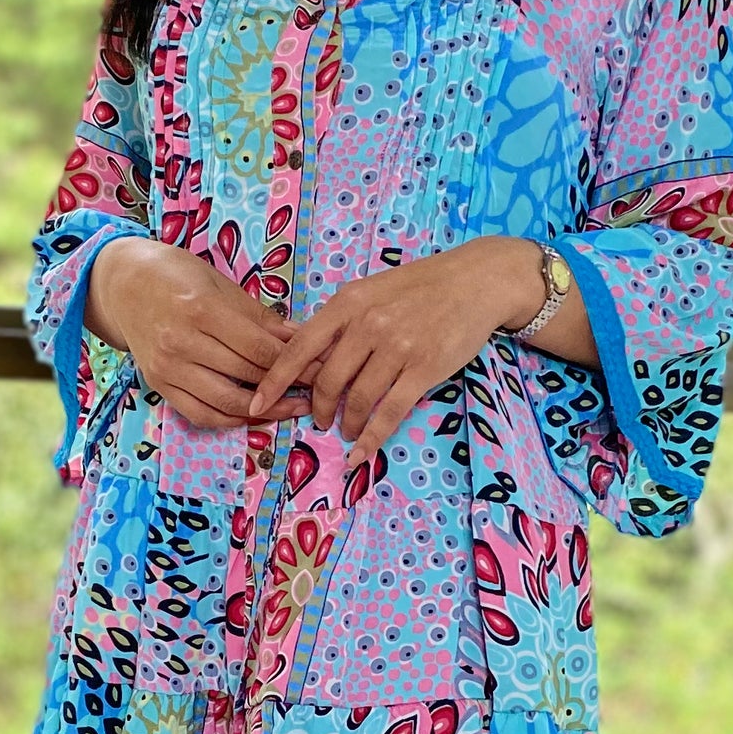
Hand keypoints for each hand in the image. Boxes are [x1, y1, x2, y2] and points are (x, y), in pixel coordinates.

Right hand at [87, 236, 296, 430]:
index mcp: (201, 310)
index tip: (320, 367)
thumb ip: (259, 316)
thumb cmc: (175, 275)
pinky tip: (254, 414)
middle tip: (317, 389)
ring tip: (292, 408)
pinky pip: (200, 414)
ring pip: (226, 402)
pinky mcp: (159, 384)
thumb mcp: (219, 284)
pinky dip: (230, 420)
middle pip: (246, 375)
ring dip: (265, 410)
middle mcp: (181, 343)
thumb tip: (299, 338)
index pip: (259, 349)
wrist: (123, 283)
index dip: (295, 362)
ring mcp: (167, 368)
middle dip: (287, 385)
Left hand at [249, 240, 548, 462]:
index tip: (257, 404)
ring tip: (346, 431)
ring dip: (347, 423)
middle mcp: (368, 324)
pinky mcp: (424, 368)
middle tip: (319, 420)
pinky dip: (372, 438)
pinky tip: (362, 452)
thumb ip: (341, 320)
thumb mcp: (371, 291)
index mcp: (348, 303)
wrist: (475, 281)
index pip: (299, 347)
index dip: (274, 380)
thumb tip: (308, 356)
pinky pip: (390, 412)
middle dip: (317, 407)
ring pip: (357, 399)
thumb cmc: (420, 286)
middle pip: (326, 380)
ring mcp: (397, 347)